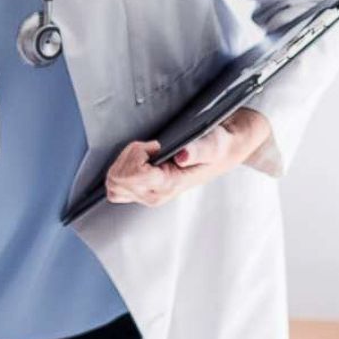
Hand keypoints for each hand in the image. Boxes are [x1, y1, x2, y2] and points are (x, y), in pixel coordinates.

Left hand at [105, 108, 272, 207]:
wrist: (225, 151)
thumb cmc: (219, 146)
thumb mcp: (215, 142)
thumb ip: (200, 149)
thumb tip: (183, 156)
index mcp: (168, 186)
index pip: (133, 175)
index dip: (138, 154)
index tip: (156, 145)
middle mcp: (154, 195)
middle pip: (117, 179)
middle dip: (129, 156)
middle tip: (151, 147)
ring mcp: (146, 195)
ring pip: (113, 183)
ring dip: (124, 162)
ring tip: (147, 152)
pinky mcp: (140, 191)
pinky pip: (115, 185)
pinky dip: (121, 168)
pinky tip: (140, 159)